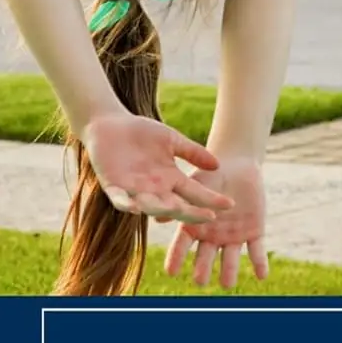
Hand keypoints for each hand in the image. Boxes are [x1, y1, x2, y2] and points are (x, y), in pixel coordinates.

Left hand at [82, 111, 234, 223]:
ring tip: (177, 209)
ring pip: (151, 206)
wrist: (112, 125)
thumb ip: (192, 151)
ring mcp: (135, 191)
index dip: (210, 199)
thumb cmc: (143, 132)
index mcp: (171, 179)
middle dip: (192, 212)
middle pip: (176, 205)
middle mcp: (156, 190)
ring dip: (162, 209)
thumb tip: (218, 165)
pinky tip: (135, 207)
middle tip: (209, 217)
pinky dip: (127, 204)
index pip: (194, 193)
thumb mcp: (171, 139)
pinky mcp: (114, 188)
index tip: (229, 204)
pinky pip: (121, 200)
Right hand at [164, 157, 267, 288]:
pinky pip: (257, 250)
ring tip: (227, 284)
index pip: (182, 246)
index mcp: (195, 227)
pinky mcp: (254, 233)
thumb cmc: (210, 174)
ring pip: (230, 258)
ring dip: (229, 271)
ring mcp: (233, 237)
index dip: (176, 258)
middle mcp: (212, 237)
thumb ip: (180, 201)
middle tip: (200, 280)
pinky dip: (260, 263)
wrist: (237, 165)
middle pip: (206, 256)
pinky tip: (261, 275)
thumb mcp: (193, 185)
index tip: (171, 272)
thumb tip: (157, 215)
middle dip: (203, 268)